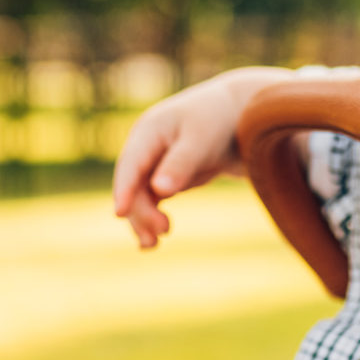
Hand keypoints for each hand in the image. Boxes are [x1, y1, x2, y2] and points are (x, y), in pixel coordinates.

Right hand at [112, 67, 291, 247]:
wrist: (239, 114)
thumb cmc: (218, 120)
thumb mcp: (201, 140)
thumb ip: (181, 164)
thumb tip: (160, 191)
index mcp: (148, 130)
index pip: (131, 164)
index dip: (124, 189)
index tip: (120, 213)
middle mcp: (145, 148)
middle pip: (133, 185)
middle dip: (142, 210)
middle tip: (164, 231)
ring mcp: (153, 163)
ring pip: (140, 197)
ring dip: (144, 220)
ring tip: (152, 245)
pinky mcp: (165, 176)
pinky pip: (151, 201)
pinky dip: (152, 219)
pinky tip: (154, 240)